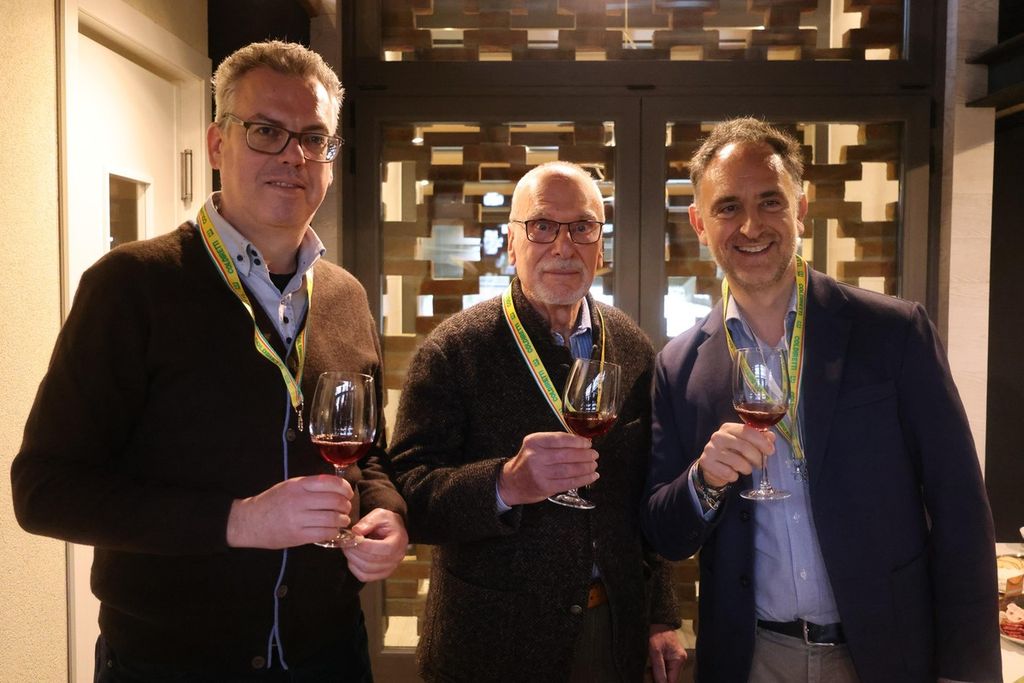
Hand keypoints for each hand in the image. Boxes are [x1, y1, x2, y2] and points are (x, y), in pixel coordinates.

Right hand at [226, 475, 352, 548]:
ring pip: (332, 518)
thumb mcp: (290, 486)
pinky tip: (332, 531)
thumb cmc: (272, 502)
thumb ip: (311, 485)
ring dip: (342, 520)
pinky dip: (333, 532)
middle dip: (346, 505)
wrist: (250, 522)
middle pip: (335, 501)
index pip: (331, 483)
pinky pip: (324, 533)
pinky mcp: (298, 535)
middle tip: (346, 508)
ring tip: (341, 520)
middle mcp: (299, 500)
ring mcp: (298, 518)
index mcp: (298, 485)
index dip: (345, 488)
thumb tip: (337, 487)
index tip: (348, 493)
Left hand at [342, 508, 408, 581]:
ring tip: (347, 549)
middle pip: (370, 561)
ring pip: (366, 570)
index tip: (350, 537)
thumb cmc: (388, 522)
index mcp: (397, 542)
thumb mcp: (380, 515)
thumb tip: (355, 532)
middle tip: (345, 543)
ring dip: (352, 560)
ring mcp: (390, 568)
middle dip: (354, 552)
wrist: (395, 530)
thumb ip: (368, 522)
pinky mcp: (382, 573)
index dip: (360, 544)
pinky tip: (352, 559)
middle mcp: (396, 558)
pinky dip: (355, 569)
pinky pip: (365, 577)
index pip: (377, 548)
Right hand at [497, 432, 597, 505]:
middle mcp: (535, 456)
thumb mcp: (535, 445)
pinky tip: (591, 476)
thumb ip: (555, 442)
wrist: (512, 482)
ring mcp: (540, 473)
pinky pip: (568, 483)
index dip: (577, 441)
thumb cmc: (528, 462)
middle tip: (594, 455)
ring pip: (569, 469)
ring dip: (585, 467)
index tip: (588, 443)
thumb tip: (582, 442)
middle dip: (584, 455)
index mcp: (534, 441)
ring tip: (594, 465)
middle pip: (566, 455)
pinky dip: (583, 479)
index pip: (560, 439)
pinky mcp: (545, 487)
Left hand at [648, 624, 686, 682]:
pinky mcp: (671, 655)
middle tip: (650, 674)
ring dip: (659, 673)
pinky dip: (659, 668)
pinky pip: (666, 666)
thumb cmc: (656, 633)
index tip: (653, 681)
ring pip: (668, 672)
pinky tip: (652, 665)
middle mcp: (680, 659)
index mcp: (679, 659)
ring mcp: (676, 657)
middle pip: (670, 677)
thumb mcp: (655, 653)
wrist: (656, 621)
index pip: (672, 680)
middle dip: (660, 678)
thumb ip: (659, 670)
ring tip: (650, 668)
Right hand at [697, 423, 774, 488]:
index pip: (747, 431)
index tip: (771, 451)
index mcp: (728, 428)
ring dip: (747, 469)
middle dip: (757, 458)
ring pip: (738, 462)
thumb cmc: (732, 452)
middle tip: (760, 464)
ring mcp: (710, 449)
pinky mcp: (706, 462)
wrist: (712, 465)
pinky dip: (734, 476)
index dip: (761, 441)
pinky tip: (732, 473)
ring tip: (746, 469)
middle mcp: (718, 436)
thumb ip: (759, 438)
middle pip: (744, 447)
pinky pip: (728, 473)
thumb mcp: (745, 443)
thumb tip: (771, 437)